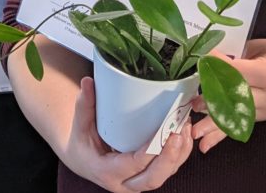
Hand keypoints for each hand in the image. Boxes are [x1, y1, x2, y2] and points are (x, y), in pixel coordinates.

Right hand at [62, 77, 193, 191]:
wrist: (82, 160)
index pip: (133, 166)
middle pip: (153, 178)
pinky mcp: (147, 176)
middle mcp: (124, 182)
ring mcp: (137, 182)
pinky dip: (179, 155)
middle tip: (179, 133)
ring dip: (179, 155)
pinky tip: (185, 135)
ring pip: (163, 176)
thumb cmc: (82, 142)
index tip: (162, 134)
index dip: (150, 152)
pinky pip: (167, 171)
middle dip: (170, 157)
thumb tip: (87, 82)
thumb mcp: (80, 124)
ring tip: (185, 128)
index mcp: (107, 172)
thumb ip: (84, 103)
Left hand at [191, 39, 265, 152]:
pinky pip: (237, 126)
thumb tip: (208, 58)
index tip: (201, 60)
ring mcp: (265, 110)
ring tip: (194, 130)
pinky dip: (219, 136)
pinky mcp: (260, 118)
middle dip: (212, 101)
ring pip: (234, 117)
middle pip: (235, 100)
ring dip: (211, 123)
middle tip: (193, 102)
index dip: (217, 67)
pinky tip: (205, 145)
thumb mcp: (260, 46)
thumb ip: (237, 54)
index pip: (238, 73)